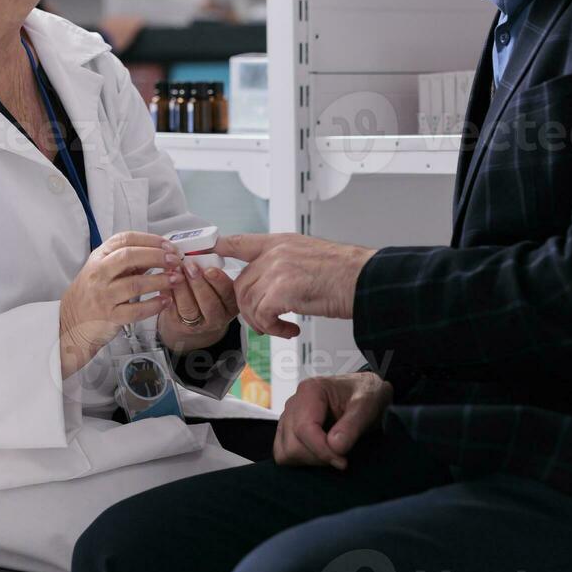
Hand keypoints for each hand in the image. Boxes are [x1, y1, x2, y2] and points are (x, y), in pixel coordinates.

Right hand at [59, 232, 180, 374]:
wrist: (71, 323)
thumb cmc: (92, 294)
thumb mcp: (104, 270)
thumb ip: (128, 261)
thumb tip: (160, 252)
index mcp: (98, 257)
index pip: (125, 239)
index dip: (150, 240)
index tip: (168, 245)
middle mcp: (98, 274)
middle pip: (129, 257)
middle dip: (157, 256)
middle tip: (175, 260)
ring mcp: (103, 296)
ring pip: (135, 284)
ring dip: (160, 280)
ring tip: (176, 279)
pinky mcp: (109, 317)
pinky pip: (136, 310)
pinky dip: (154, 305)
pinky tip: (166, 301)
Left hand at [157, 260, 238, 352]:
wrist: (190, 318)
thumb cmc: (204, 294)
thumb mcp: (214, 283)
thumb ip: (209, 269)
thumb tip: (196, 250)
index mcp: (230, 302)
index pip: (228, 292)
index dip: (219, 280)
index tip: (209, 269)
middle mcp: (217, 315)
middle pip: (209, 302)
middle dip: (198, 283)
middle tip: (189, 266)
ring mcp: (198, 323)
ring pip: (190, 308)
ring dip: (181, 288)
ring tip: (175, 271)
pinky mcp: (180, 325)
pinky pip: (173, 310)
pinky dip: (169, 294)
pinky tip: (166, 282)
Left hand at [215, 234, 377, 337]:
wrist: (366, 280)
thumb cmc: (347, 273)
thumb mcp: (310, 255)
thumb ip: (285, 263)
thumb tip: (274, 281)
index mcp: (280, 242)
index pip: (238, 241)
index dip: (218, 248)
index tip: (205, 253)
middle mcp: (275, 253)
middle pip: (241, 283)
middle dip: (248, 307)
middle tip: (265, 321)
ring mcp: (277, 270)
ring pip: (249, 303)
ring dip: (262, 322)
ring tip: (281, 328)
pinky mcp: (282, 290)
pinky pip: (262, 315)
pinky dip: (273, 329)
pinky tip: (290, 330)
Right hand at [274, 372, 393, 469]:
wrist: (366, 393)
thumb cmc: (366, 395)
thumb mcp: (367, 406)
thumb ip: (352, 425)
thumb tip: (334, 446)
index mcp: (310, 390)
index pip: (304, 429)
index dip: (322, 450)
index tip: (342, 461)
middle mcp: (294, 403)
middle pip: (292, 444)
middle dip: (317, 457)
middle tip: (340, 457)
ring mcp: (288, 417)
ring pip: (284, 452)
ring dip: (309, 460)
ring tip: (332, 455)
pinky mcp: (288, 430)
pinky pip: (283, 453)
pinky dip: (301, 460)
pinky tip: (321, 455)